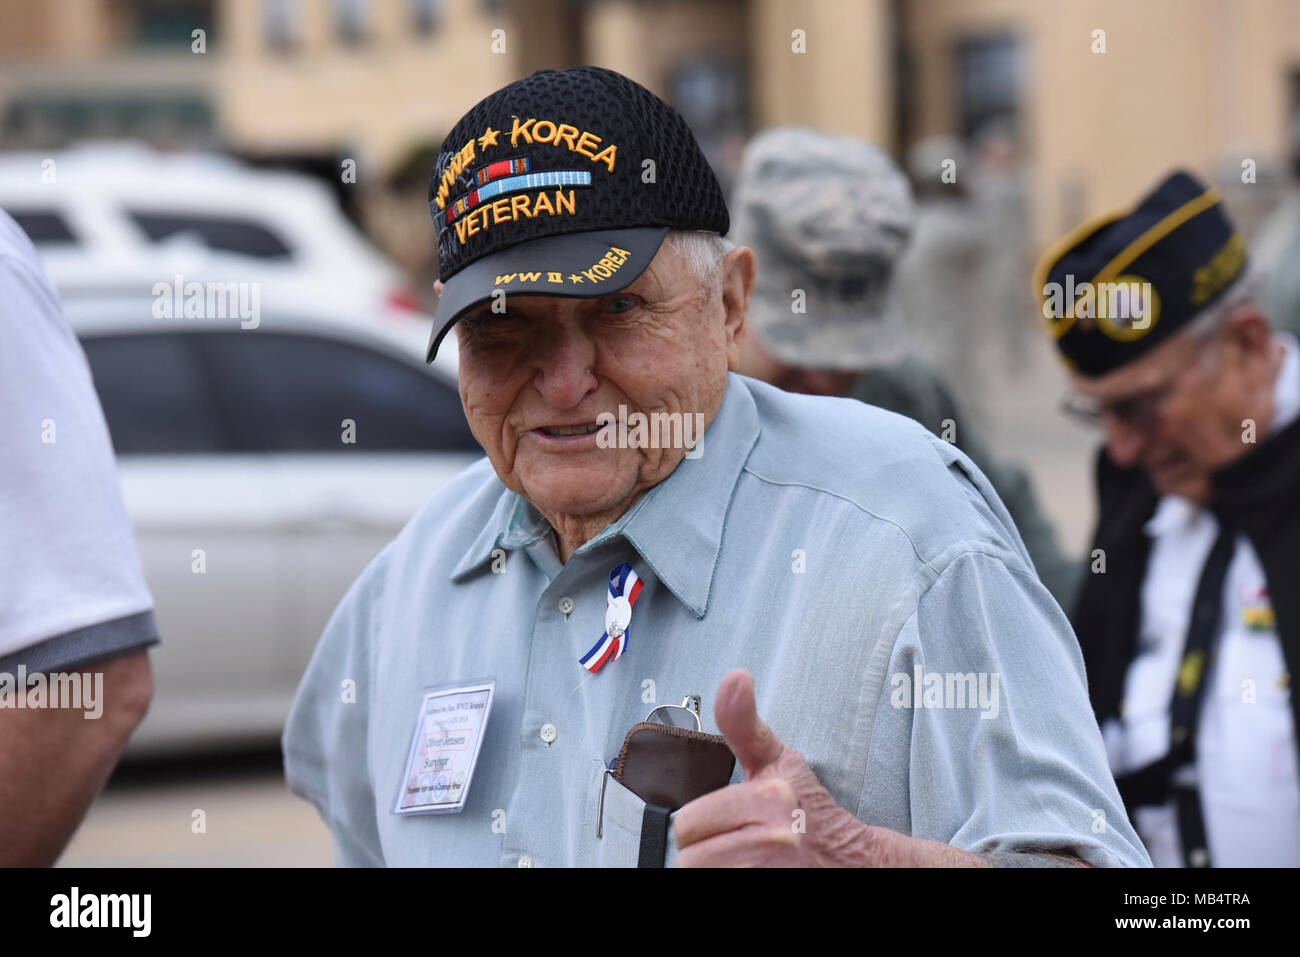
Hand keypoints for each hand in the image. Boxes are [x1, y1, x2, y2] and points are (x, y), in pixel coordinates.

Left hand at [673, 669, 988, 866]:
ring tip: (747, 862)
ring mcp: (776, 873)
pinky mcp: (773, 889)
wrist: (855, 862)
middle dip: (710, 853)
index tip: (734, 824)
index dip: (705, 826)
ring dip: (720, 872)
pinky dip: (731, 882)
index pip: (687, 825)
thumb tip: (735, 676)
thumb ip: (743, 724)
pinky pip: (718, 891)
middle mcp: (774, 842)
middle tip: (740, 847)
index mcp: (768, 801)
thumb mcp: (778, 761)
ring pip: (703, 877)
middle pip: (690, 859)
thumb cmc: (809, 811)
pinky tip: (754, 872)